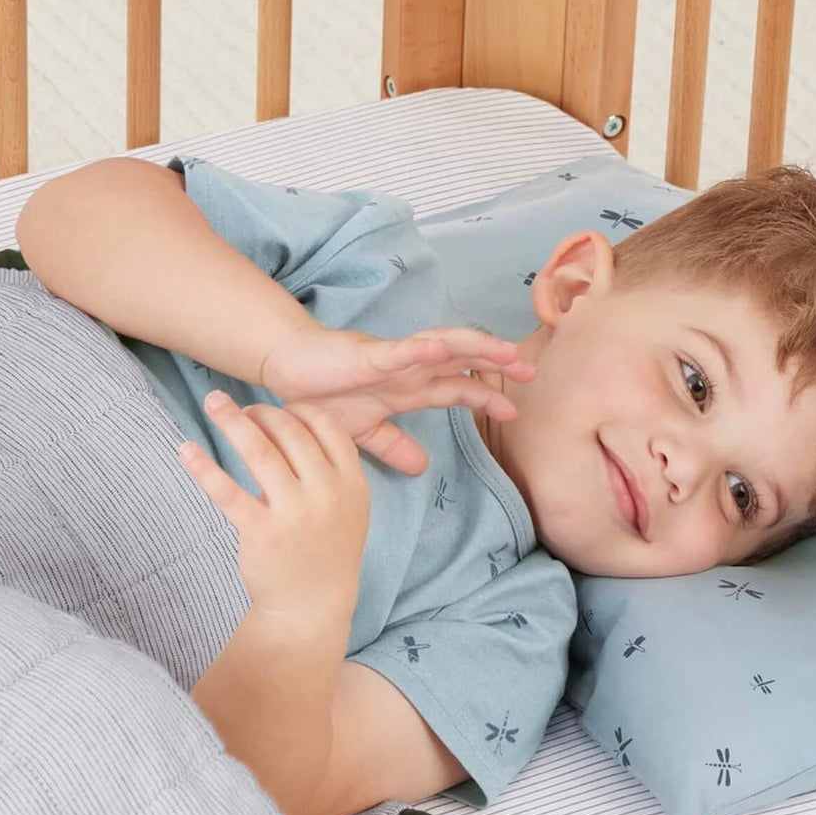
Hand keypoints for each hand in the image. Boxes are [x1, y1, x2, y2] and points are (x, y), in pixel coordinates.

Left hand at [179, 391, 368, 624]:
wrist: (312, 606)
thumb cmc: (325, 548)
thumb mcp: (347, 507)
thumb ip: (329, 468)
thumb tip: (290, 421)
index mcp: (351, 483)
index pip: (327, 426)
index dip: (298, 410)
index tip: (277, 410)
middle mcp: (326, 494)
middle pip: (291, 432)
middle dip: (262, 413)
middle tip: (241, 411)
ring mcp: (295, 514)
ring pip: (259, 451)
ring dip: (232, 420)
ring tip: (212, 402)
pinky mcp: (262, 534)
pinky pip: (227, 491)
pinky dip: (204, 467)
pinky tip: (186, 449)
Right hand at [256, 322, 537, 476]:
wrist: (285, 370)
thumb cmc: (322, 394)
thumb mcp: (365, 432)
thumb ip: (394, 445)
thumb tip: (422, 468)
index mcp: (408, 388)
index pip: (457, 389)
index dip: (485, 396)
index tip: (514, 410)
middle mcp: (408, 370)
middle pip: (461, 362)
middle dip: (496, 364)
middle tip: (530, 371)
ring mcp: (390, 360)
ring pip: (441, 347)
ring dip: (473, 347)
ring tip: (503, 350)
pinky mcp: (367, 356)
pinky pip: (398, 351)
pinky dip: (421, 349)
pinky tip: (443, 349)